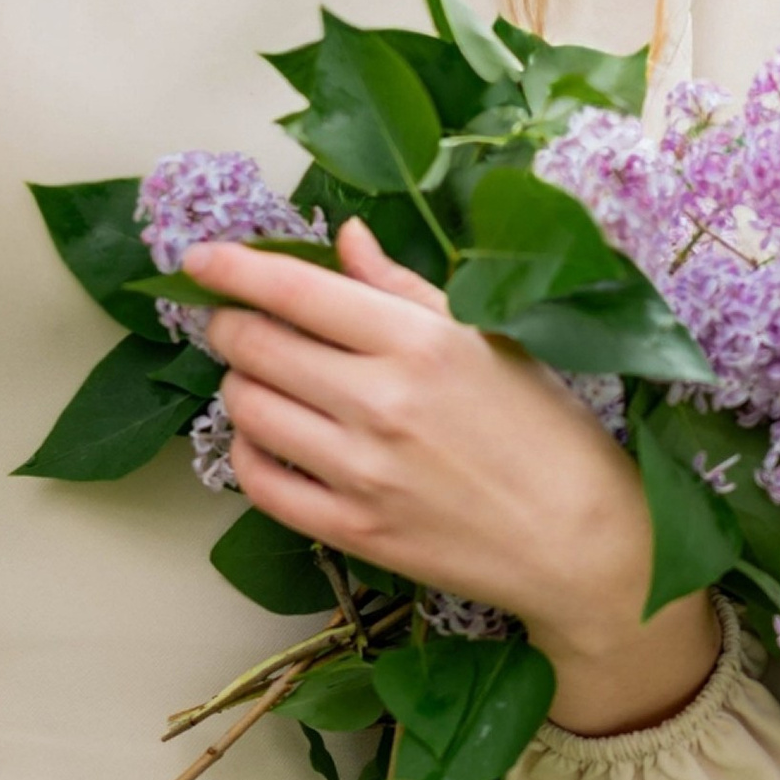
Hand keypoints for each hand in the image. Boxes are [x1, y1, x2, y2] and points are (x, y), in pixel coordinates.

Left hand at [192, 217, 723, 736]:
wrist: (582, 540)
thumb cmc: (543, 426)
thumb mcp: (485, 336)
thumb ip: (403, 286)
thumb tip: (342, 238)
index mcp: (418, 341)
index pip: (294, 290)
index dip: (233, 269)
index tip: (198, 259)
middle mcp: (381, 402)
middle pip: (256, 346)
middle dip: (229, 324)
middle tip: (233, 319)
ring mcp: (363, 473)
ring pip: (248, 411)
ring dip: (238, 385)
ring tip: (260, 378)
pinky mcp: (355, 532)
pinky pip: (263, 484)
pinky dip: (248, 453)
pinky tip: (266, 438)